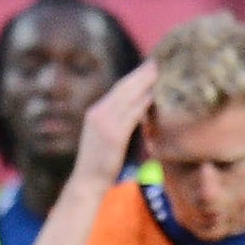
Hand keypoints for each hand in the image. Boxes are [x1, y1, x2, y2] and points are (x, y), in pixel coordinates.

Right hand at [73, 62, 157, 189]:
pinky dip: (141, 104)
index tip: (148, 67)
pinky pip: (130, 116)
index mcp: (97, 112)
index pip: (118, 90)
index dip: (133, 77)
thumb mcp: (108, 139)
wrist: (87, 182)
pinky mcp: (113, 135)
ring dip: (143, 83)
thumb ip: (120, 124)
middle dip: (140, 74)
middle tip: (156, 62)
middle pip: (123, 88)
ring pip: (126, 97)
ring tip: (157, 73)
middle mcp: (99, 113)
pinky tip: (152, 96)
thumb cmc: (101, 165)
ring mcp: (104, 123)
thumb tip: (139, 114)